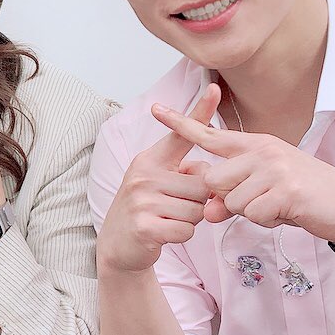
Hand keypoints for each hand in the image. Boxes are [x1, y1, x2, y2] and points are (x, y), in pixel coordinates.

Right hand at [96, 85, 222, 274]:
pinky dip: (182, 236)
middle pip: (203, 185)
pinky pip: (187, 230)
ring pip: (197, 211)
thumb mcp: (157, 182)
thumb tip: (209, 175)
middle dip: (198, 202)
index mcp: (149, 160)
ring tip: (167, 219)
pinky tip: (164, 234)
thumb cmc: (146, 210)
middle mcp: (143, 175)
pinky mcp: (145, 226)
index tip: (216, 88)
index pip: (179, 134)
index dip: (199, 111)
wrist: (118, 245)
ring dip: (190, 221)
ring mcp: (142, 200)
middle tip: (175, 206)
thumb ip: (182, 172)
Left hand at [152, 101, 334, 242]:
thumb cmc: (304, 197)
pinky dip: (267, 222)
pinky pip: (254, 214)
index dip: (181, 124)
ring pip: (232, 201)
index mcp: (256, 145)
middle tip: (260, 200)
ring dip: (252, 213)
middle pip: (214, 180)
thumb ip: (231, 199)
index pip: (211, 135)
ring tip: (278, 205)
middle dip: (229, 200)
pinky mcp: (286, 189)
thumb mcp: (264, 194)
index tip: (156, 109)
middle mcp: (263, 150)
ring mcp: (275, 168)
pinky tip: (287, 213)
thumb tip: (207, 212)